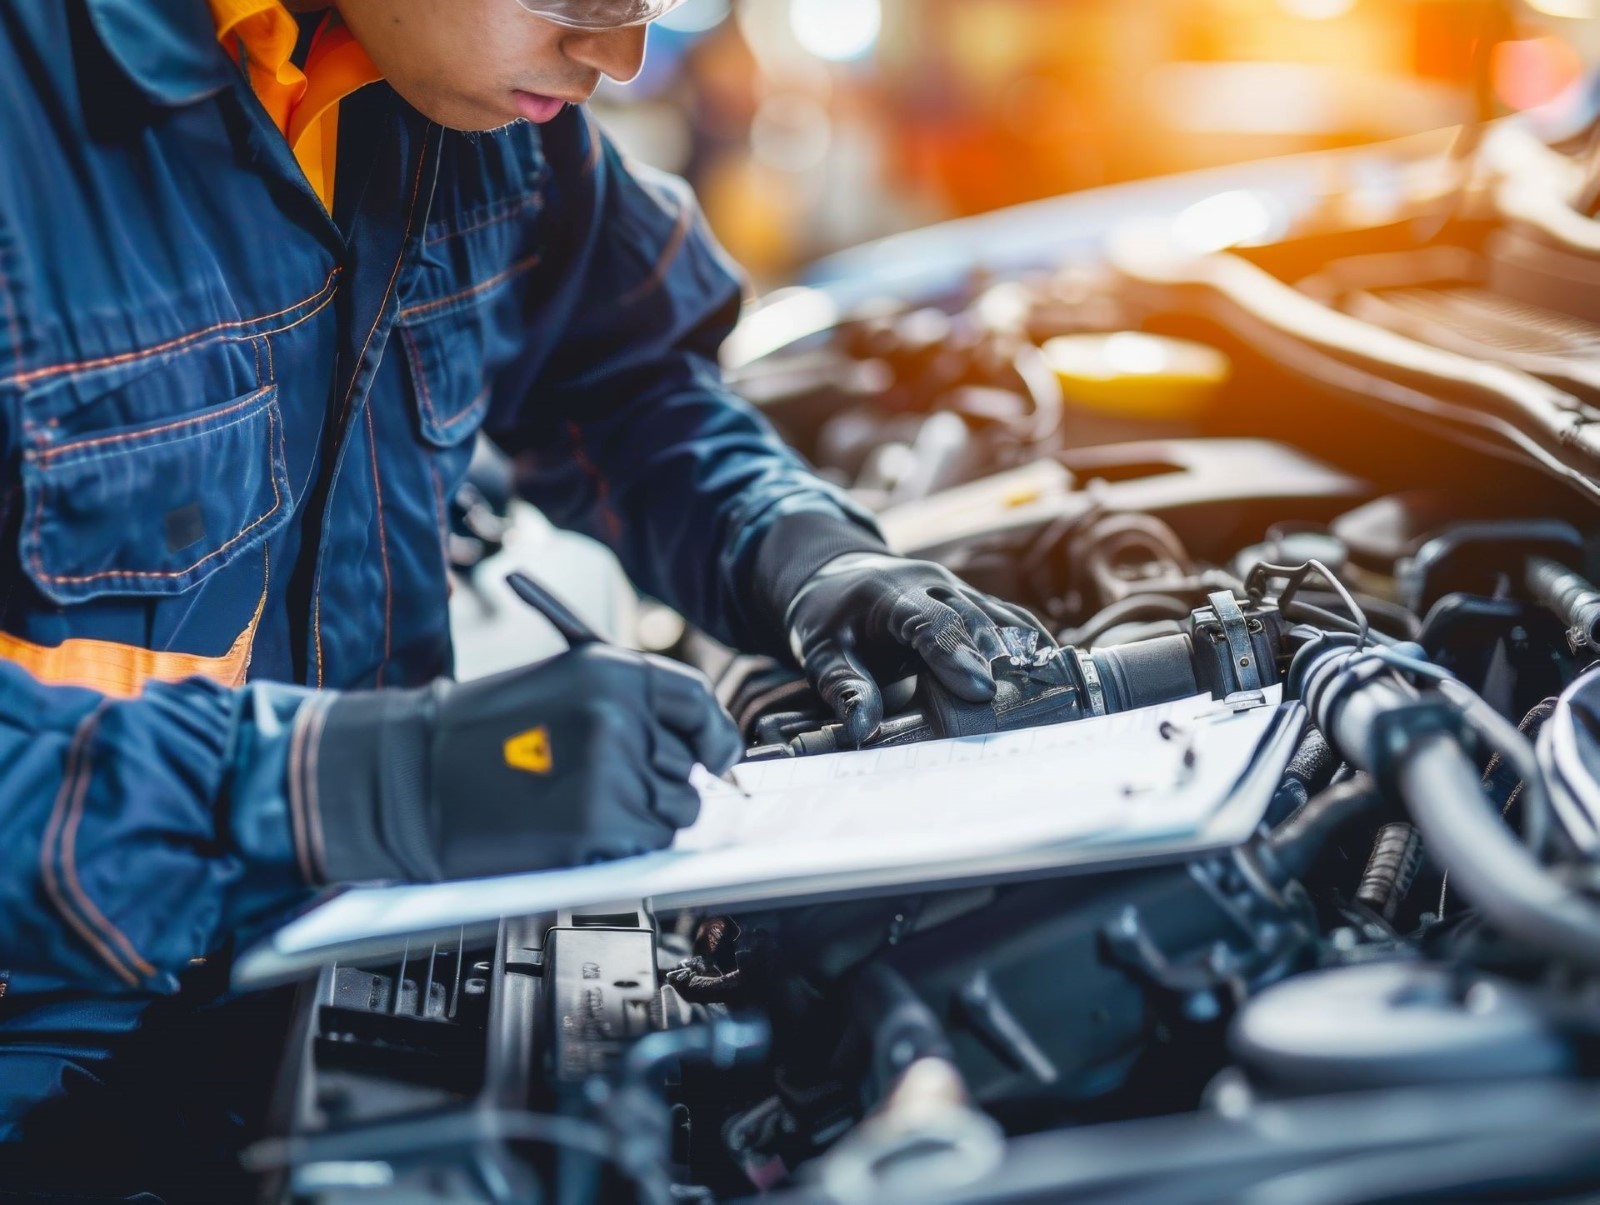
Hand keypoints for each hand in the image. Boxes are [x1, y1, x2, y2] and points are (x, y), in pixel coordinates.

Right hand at [295, 645, 741, 882]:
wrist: (412, 776)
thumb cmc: (477, 735)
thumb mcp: (561, 687)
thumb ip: (627, 706)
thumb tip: (697, 742)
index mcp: (610, 671)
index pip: (697, 701)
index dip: (713, 733)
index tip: (716, 753)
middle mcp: (618, 715)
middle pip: (688, 764)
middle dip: (661, 781)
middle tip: (607, 786)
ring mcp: (611, 770)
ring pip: (676, 810)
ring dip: (644, 818)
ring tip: (583, 805)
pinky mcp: (598, 823)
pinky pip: (648, 843)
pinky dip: (623, 846)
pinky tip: (576, 828)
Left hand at [785, 552, 1053, 746]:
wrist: (840, 577)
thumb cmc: (830, 620)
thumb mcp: (821, 653)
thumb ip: (844, 687)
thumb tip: (862, 729)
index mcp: (889, 594)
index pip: (927, 621)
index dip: (955, 654)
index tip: (981, 689)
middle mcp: (929, 583)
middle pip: (971, 615)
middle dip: (996, 656)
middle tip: (1017, 698)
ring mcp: (956, 588)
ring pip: (998, 613)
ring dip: (1023, 650)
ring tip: (1050, 689)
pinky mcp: (973, 600)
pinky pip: (1009, 617)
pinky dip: (1031, 642)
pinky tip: (1055, 672)